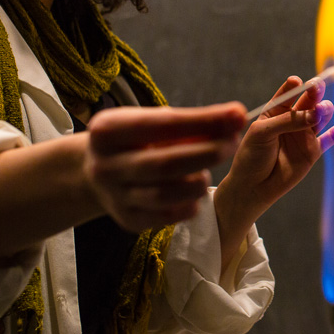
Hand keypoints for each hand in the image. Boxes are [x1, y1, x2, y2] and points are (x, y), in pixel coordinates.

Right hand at [85, 103, 245, 233]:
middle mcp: (105, 165)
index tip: (238, 114)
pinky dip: (188, 205)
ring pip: (166, 194)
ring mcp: (114, 196)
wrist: (95, 171)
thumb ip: (191, 123)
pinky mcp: (127, 220)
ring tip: (207, 172)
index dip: (205, 121)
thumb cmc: (134, 140)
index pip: (163, 125)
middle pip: (166, 163)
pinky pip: (165, 216)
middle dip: (207, 153)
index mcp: (108, 130)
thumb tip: (236, 118)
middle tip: (232, 144)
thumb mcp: (151, 122)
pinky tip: (195, 195)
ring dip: (198, 182)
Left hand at [214, 76, 333, 269]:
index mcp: (276, 111)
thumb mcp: (263, 133)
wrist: (253, 187)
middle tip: (317, 88)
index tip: (298, 83)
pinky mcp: (313, 150)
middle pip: (308, 100)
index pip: (289, 92)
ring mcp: (304, 134)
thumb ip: (288, 122)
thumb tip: (316, 114)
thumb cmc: (252, 156)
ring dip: (323, 109)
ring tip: (319, 112)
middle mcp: (292, 120)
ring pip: (320, 115)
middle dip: (314, 93)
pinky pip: (331, 136)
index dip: (296, 85)